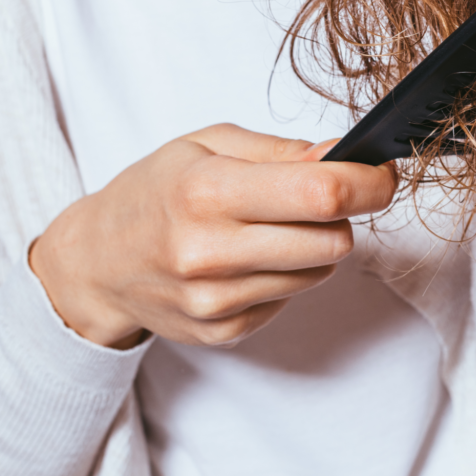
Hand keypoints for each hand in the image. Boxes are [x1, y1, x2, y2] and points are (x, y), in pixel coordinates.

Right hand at [29, 124, 396, 349]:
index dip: (368, 183)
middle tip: (316, 197)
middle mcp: (212, 252)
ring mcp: (218, 300)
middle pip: (334, 240)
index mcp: (208, 192)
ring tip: (268, 227)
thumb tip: (343, 155)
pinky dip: (285, 273)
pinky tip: (247, 258)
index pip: (321, 193)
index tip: (381, 174)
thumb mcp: (205, 145)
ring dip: (312, 245)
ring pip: (320, 271)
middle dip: (340, 214)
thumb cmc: (151, 193)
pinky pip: (292, 296)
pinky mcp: (224, 330)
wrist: (95, 263)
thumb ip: (280, 151)